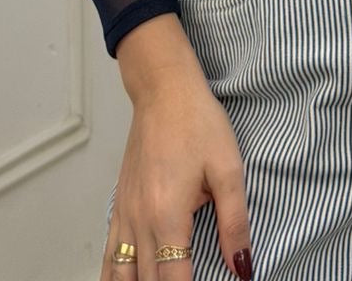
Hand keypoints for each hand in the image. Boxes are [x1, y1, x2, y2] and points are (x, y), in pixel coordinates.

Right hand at [100, 71, 253, 280]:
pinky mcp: (119, 205)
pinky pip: (109, 254)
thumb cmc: (198, 123)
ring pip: (120, 276)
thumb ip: (234, 223)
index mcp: (168, 215)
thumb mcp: (228, 169)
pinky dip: (114, 277)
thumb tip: (242, 268)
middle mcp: (140, 222)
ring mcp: (124, 215)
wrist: (163, 90)